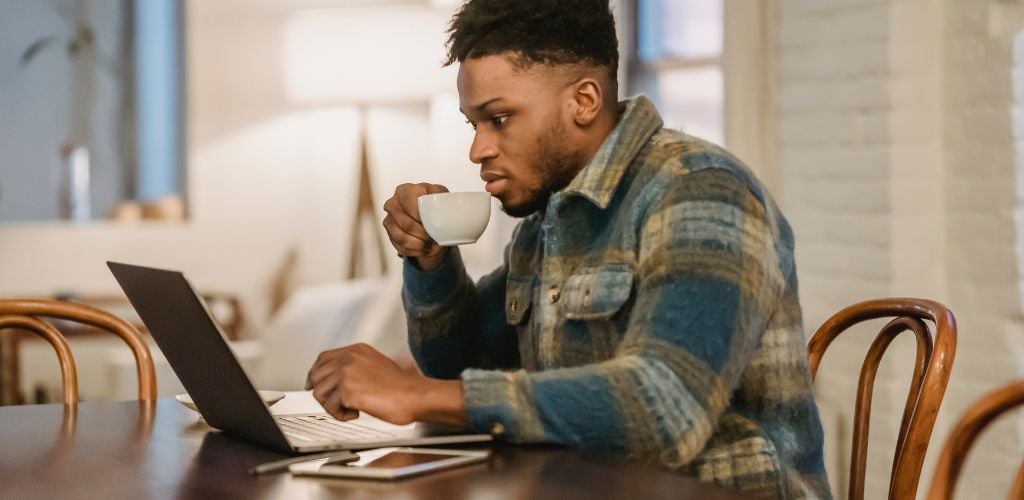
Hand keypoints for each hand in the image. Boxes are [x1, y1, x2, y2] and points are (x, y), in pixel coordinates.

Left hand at [304, 343, 465, 425]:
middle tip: (336, 403)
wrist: (415, 397)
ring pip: (320, 393)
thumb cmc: (401, 388)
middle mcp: (349, 358)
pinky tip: (356, 413)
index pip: (323, 359)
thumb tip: (335, 380)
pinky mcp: (347, 391)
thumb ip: (355, 368)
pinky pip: (330, 408)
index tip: (314, 385)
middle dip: (324, 393)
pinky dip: (341, 416)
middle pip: (317, 376)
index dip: (316, 374)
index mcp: (356, 350)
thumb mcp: (375, 366)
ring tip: (352, 408)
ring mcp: (347, 373)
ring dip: (333, 406)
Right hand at [382, 183, 448, 270]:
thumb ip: (441, 199)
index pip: (409, 204)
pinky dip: (415, 250)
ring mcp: (389, 220)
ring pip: (402, 237)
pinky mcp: (390, 234)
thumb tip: (444, 211)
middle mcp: (393, 204)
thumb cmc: (435, 206)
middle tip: (433, 236)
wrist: (430, 219)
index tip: (433, 223)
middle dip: (422, 233)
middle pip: (406, 223)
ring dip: (419, 244)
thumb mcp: (441, 197)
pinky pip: (401, 246)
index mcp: (405, 191)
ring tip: (429, 243)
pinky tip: (423, 248)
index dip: (421, 216)